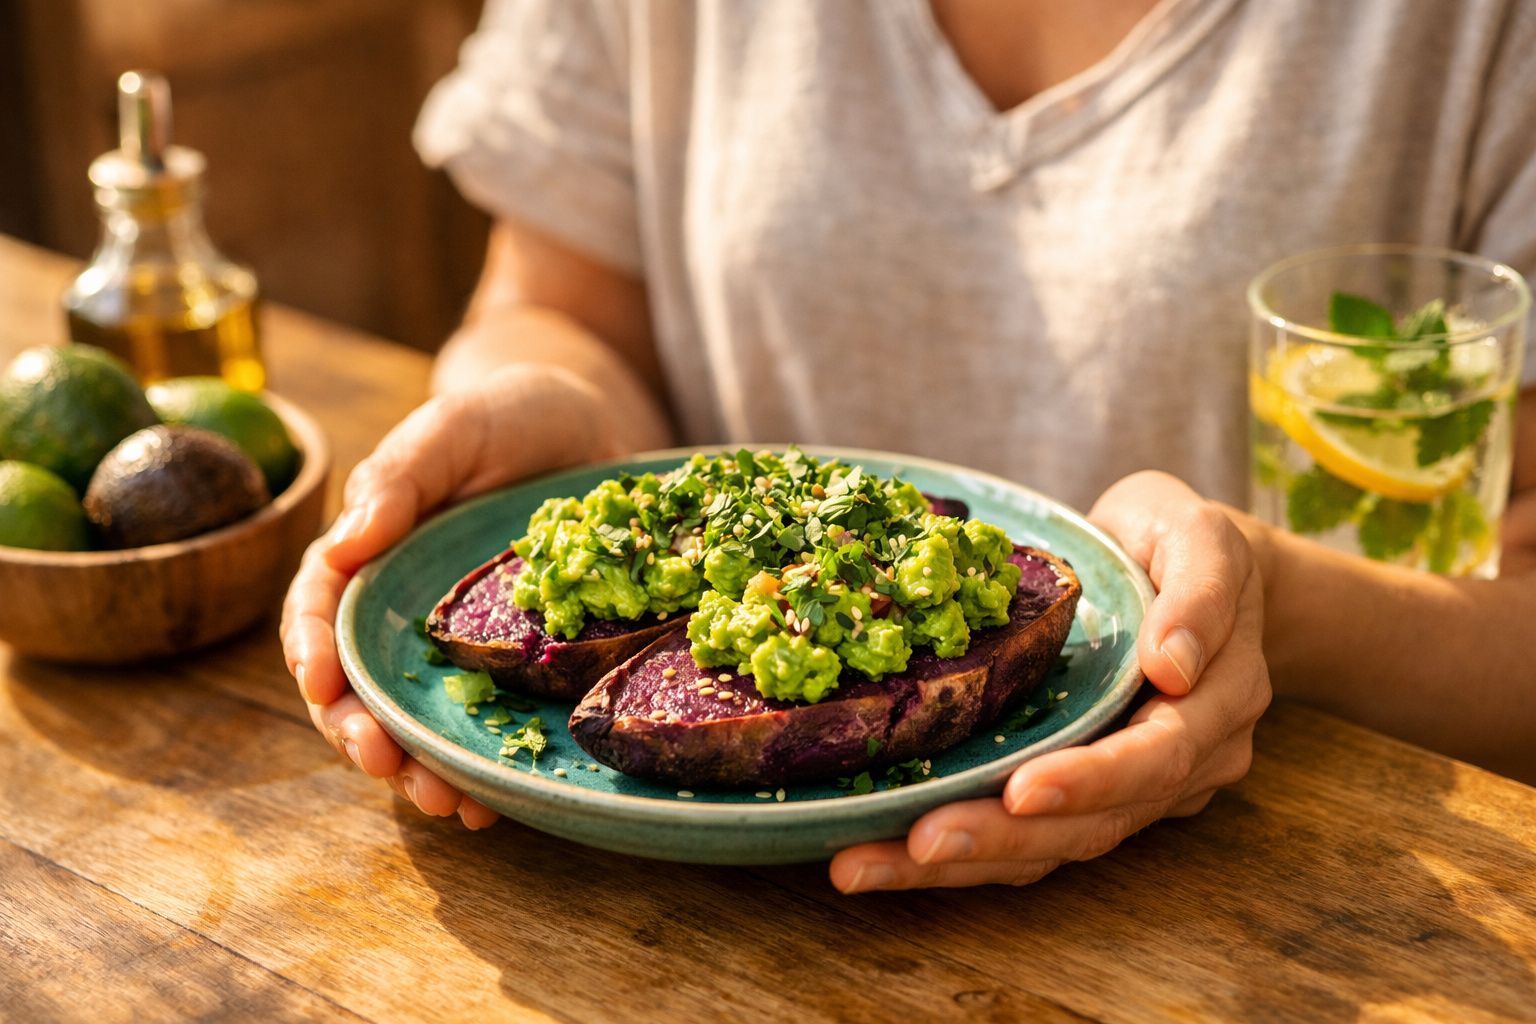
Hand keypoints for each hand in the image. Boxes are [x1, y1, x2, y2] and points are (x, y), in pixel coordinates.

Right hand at [280, 365, 625, 827]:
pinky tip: (501, 803)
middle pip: (361, 686)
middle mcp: (406, 613)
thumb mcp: (457, 425)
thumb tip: (345, 542)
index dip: (311, 650)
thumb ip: (400, 474)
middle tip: (382, 763)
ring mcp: (462, 648)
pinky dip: (489, 768)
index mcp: (372, 555)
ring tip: (445, 804)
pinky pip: (495, 726)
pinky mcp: (519, 669)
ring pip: (423, 721)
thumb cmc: (512, 417)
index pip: (319, 610)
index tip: (319, 683)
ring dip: (422, 770)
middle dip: (361, 733)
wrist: (597, 430)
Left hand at [830, 471, 1270, 890]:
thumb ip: (1202, 591)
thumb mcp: (1200, 535)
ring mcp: (1131, 790)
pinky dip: (956, 854)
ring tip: (868, 867)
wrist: (1184, 569)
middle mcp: (1182, 765)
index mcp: (1215, 704)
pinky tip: (878, 856)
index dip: (1090, 781)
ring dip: (961, 863)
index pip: (1157, 758)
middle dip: (1002, 839)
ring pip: (1050, 845)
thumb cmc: (1176, 539)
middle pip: (1094, 823)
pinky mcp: (1081, 795)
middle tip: (919, 843)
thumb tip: (1173, 665)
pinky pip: (1024, 837)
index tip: (1021, 792)